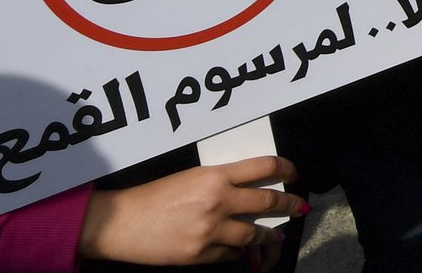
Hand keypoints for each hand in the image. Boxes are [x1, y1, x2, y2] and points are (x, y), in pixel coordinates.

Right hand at [77, 156, 301, 264]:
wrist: (122, 222)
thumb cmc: (152, 196)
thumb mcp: (190, 178)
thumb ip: (220, 182)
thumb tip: (248, 190)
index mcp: (214, 177)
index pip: (263, 168)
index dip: (285, 169)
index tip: (294, 174)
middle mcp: (218, 202)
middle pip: (268, 202)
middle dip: (289, 204)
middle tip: (300, 206)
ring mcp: (211, 231)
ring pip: (255, 234)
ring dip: (270, 235)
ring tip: (277, 236)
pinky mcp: (202, 254)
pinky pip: (232, 254)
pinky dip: (240, 252)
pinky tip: (243, 250)